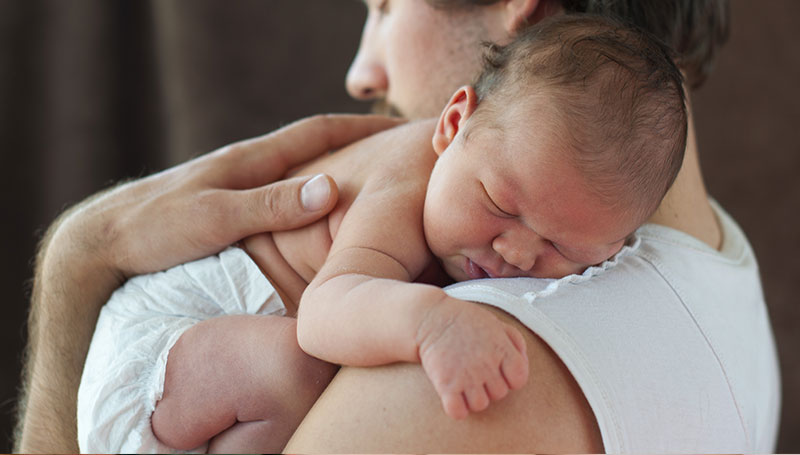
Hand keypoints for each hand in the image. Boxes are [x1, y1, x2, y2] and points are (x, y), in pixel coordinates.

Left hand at [17, 114, 401, 452]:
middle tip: (399, 158)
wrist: (103, 242)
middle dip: (359, 148)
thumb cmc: (154, 228)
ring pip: (301, 172)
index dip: (364, 129)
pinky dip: (311, 197)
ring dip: (337, 173)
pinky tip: (319, 217)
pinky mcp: (231, 206)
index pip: (319, 132)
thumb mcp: (216, 217)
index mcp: (252, 160)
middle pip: (316, 148)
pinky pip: (284, 195)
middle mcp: (250, 167)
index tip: (405, 131)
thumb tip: (332, 188)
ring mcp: (240, 185)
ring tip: (371, 188)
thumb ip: (271, 204)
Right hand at [417, 299, 528, 419]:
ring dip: (473, 397)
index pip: (519, 379)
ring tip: (464, 382)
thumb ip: (515, 340)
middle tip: (476, 372)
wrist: (430, 317)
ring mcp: (466, 375)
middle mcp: (486, 364)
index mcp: (501, 349)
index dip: (511, 378)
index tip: (500, 371)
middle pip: (500, 394)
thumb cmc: (464, 320)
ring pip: (480, 405)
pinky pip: (458, 412)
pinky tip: (452, 395)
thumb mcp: (495, 322)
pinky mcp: (446, 384)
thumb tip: (523, 360)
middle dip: (490, 385)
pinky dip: (456, 408)